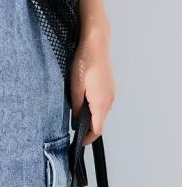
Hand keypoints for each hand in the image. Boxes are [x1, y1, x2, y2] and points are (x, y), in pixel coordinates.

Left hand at [69, 26, 114, 146]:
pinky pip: (103, 103)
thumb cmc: (84, 62)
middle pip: (100, 122)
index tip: (79, 142)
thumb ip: (76, 105)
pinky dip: (95, 108)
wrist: (96, 44)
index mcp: (101, 102)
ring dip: (92, 117)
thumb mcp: (75, 85)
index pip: (97, 129)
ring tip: (77, 115)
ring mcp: (111, 93)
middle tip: (75, 130)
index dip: (88, 138)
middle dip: (89, 128)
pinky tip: (84, 101)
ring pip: (102, 112)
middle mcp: (109, 100)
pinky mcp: (110, 87)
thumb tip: (77, 119)